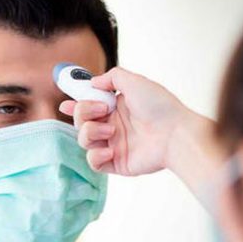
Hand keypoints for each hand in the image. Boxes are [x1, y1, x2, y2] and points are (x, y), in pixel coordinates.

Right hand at [60, 66, 192, 175]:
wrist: (176, 134)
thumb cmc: (160, 107)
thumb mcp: (135, 82)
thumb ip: (111, 77)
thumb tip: (93, 82)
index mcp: (117, 108)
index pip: (89, 106)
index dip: (75, 104)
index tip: (66, 102)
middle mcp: (114, 126)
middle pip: (81, 121)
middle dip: (83, 112)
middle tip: (101, 109)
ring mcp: (114, 145)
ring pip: (84, 140)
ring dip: (90, 132)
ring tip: (111, 130)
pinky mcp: (117, 163)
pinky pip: (94, 162)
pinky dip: (96, 156)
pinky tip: (110, 150)